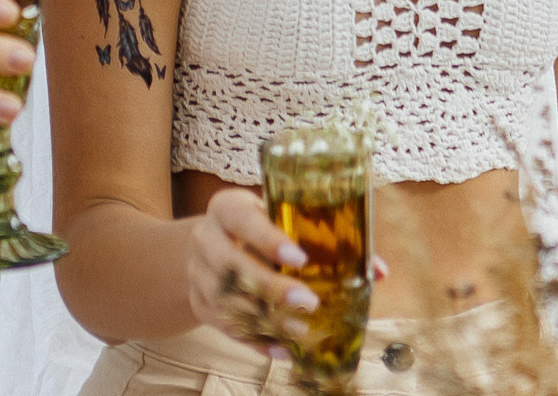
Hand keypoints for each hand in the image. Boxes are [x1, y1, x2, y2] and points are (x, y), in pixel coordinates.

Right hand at [184, 186, 318, 349]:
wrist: (210, 244)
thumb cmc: (253, 226)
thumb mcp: (268, 214)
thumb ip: (300, 230)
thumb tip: (361, 260)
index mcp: (224, 208)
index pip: (243, 221)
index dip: (269, 240)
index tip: (301, 258)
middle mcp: (204, 239)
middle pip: (232, 266)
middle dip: (271, 287)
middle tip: (309, 302)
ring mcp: (197, 274)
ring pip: (227, 301)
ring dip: (265, 319)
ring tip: (300, 329)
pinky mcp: (199, 304)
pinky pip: (226, 327)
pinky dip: (256, 340)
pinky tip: (283, 348)